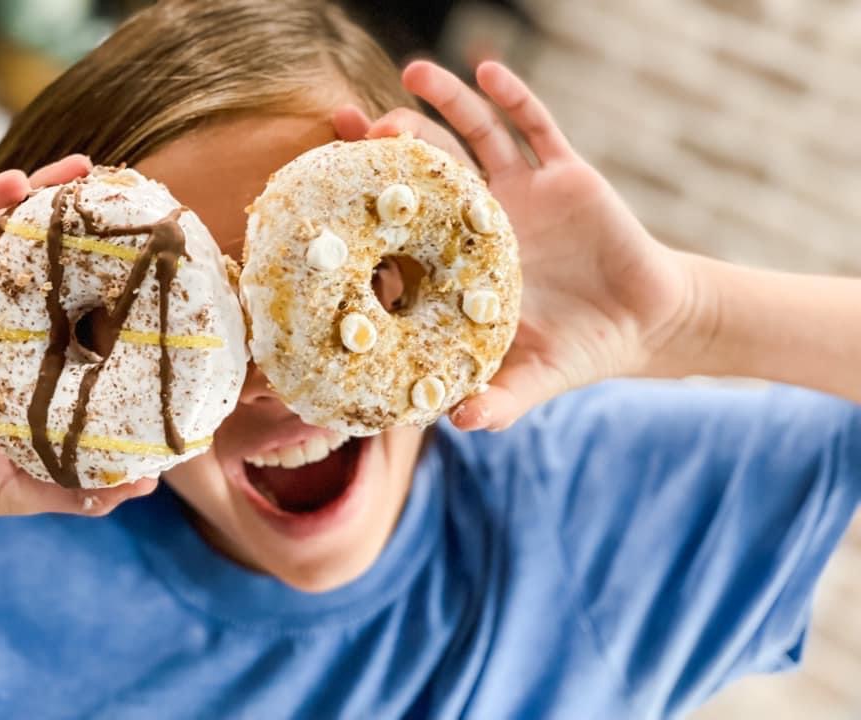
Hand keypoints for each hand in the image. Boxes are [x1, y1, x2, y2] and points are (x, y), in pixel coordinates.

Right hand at [0, 156, 155, 536]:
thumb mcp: (14, 487)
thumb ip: (73, 486)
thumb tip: (144, 485)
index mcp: (14, 349)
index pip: (58, 288)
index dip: (91, 258)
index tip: (133, 232)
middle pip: (15, 246)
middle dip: (49, 206)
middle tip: (90, 173)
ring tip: (24, 182)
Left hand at [334, 61, 694, 430]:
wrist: (639, 324)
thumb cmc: (573, 351)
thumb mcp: (531, 379)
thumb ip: (498, 400)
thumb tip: (457, 424)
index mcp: (463, 262)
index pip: (404, 226)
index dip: (369, 206)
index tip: (327, 184)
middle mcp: (483, 218)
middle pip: (429, 169)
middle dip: (394, 145)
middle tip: (359, 124)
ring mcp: (524, 192)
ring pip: (475, 136)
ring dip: (445, 103)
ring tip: (412, 73)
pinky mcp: (566, 174)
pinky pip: (537, 127)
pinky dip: (514, 98)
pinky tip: (486, 69)